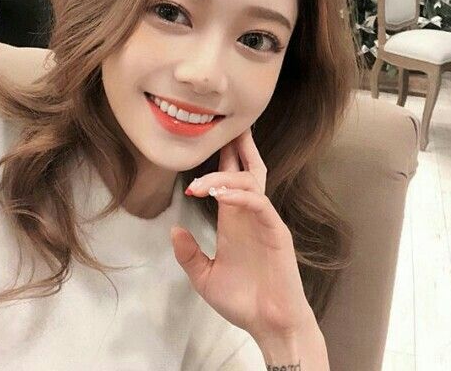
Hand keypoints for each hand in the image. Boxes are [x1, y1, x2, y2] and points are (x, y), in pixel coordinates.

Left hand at [170, 126, 317, 341]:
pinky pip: (258, 204)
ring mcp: (264, 221)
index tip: (202, 143)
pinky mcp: (276, 232)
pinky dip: (239, 195)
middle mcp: (249, 214)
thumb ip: (189, 254)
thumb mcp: (204, 277)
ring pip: (249, 183)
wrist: (269, 324)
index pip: (230, 180)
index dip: (219, 160)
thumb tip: (174, 229)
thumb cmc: (242, 300)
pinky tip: (220, 196)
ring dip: (224, 177)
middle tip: (227, 127)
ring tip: (201, 184)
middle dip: (239, 147)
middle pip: (248, 169)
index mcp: (234, 220)